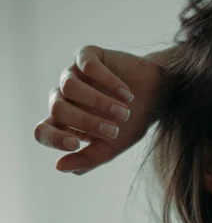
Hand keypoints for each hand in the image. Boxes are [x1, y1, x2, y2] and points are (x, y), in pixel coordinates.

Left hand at [34, 45, 163, 173]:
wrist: (157, 97)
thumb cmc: (132, 124)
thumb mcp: (112, 148)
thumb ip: (88, 159)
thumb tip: (60, 167)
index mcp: (65, 122)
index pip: (42, 130)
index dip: (52, 139)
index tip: (75, 144)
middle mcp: (65, 97)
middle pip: (58, 109)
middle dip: (86, 122)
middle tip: (114, 131)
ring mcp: (74, 74)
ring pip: (69, 86)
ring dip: (99, 102)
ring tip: (124, 112)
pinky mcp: (87, 56)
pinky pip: (87, 66)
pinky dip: (108, 82)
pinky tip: (127, 94)